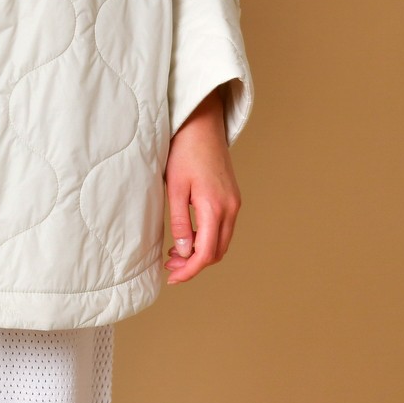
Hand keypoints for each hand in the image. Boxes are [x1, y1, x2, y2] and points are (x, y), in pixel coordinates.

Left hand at [163, 87, 241, 284]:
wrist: (202, 125)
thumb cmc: (184, 152)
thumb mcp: (175, 188)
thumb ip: (179, 222)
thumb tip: (182, 252)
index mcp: (215, 207)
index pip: (206, 253)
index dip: (189, 270)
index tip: (172, 277)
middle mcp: (231, 208)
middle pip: (217, 252)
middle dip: (194, 265)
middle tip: (169, 267)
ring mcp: (234, 203)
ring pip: (221, 242)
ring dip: (200, 253)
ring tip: (174, 254)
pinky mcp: (232, 198)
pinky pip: (222, 229)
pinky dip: (207, 239)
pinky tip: (187, 238)